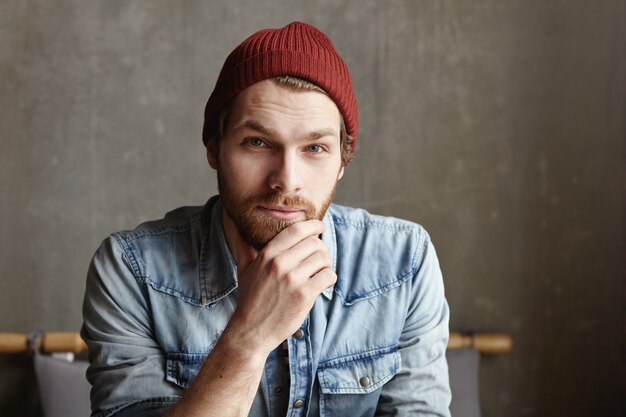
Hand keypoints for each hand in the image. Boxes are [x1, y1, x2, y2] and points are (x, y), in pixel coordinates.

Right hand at [226, 219, 335, 355]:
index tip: (320, 226)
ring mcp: (293, 280)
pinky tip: (322, 283)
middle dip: (321, 248)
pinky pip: (328, 276)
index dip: (312, 225)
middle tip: (319, 256)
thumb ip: (244, 248)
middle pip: (314, 243)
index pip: (296, 230)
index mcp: (267, 255)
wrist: (251, 331)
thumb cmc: (249, 299)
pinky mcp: (305, 295)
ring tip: (320, 271)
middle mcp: (280, 264)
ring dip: (326, 264)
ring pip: (323, 258)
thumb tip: (235, 228)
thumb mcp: (244, 270)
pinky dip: (329, 278)